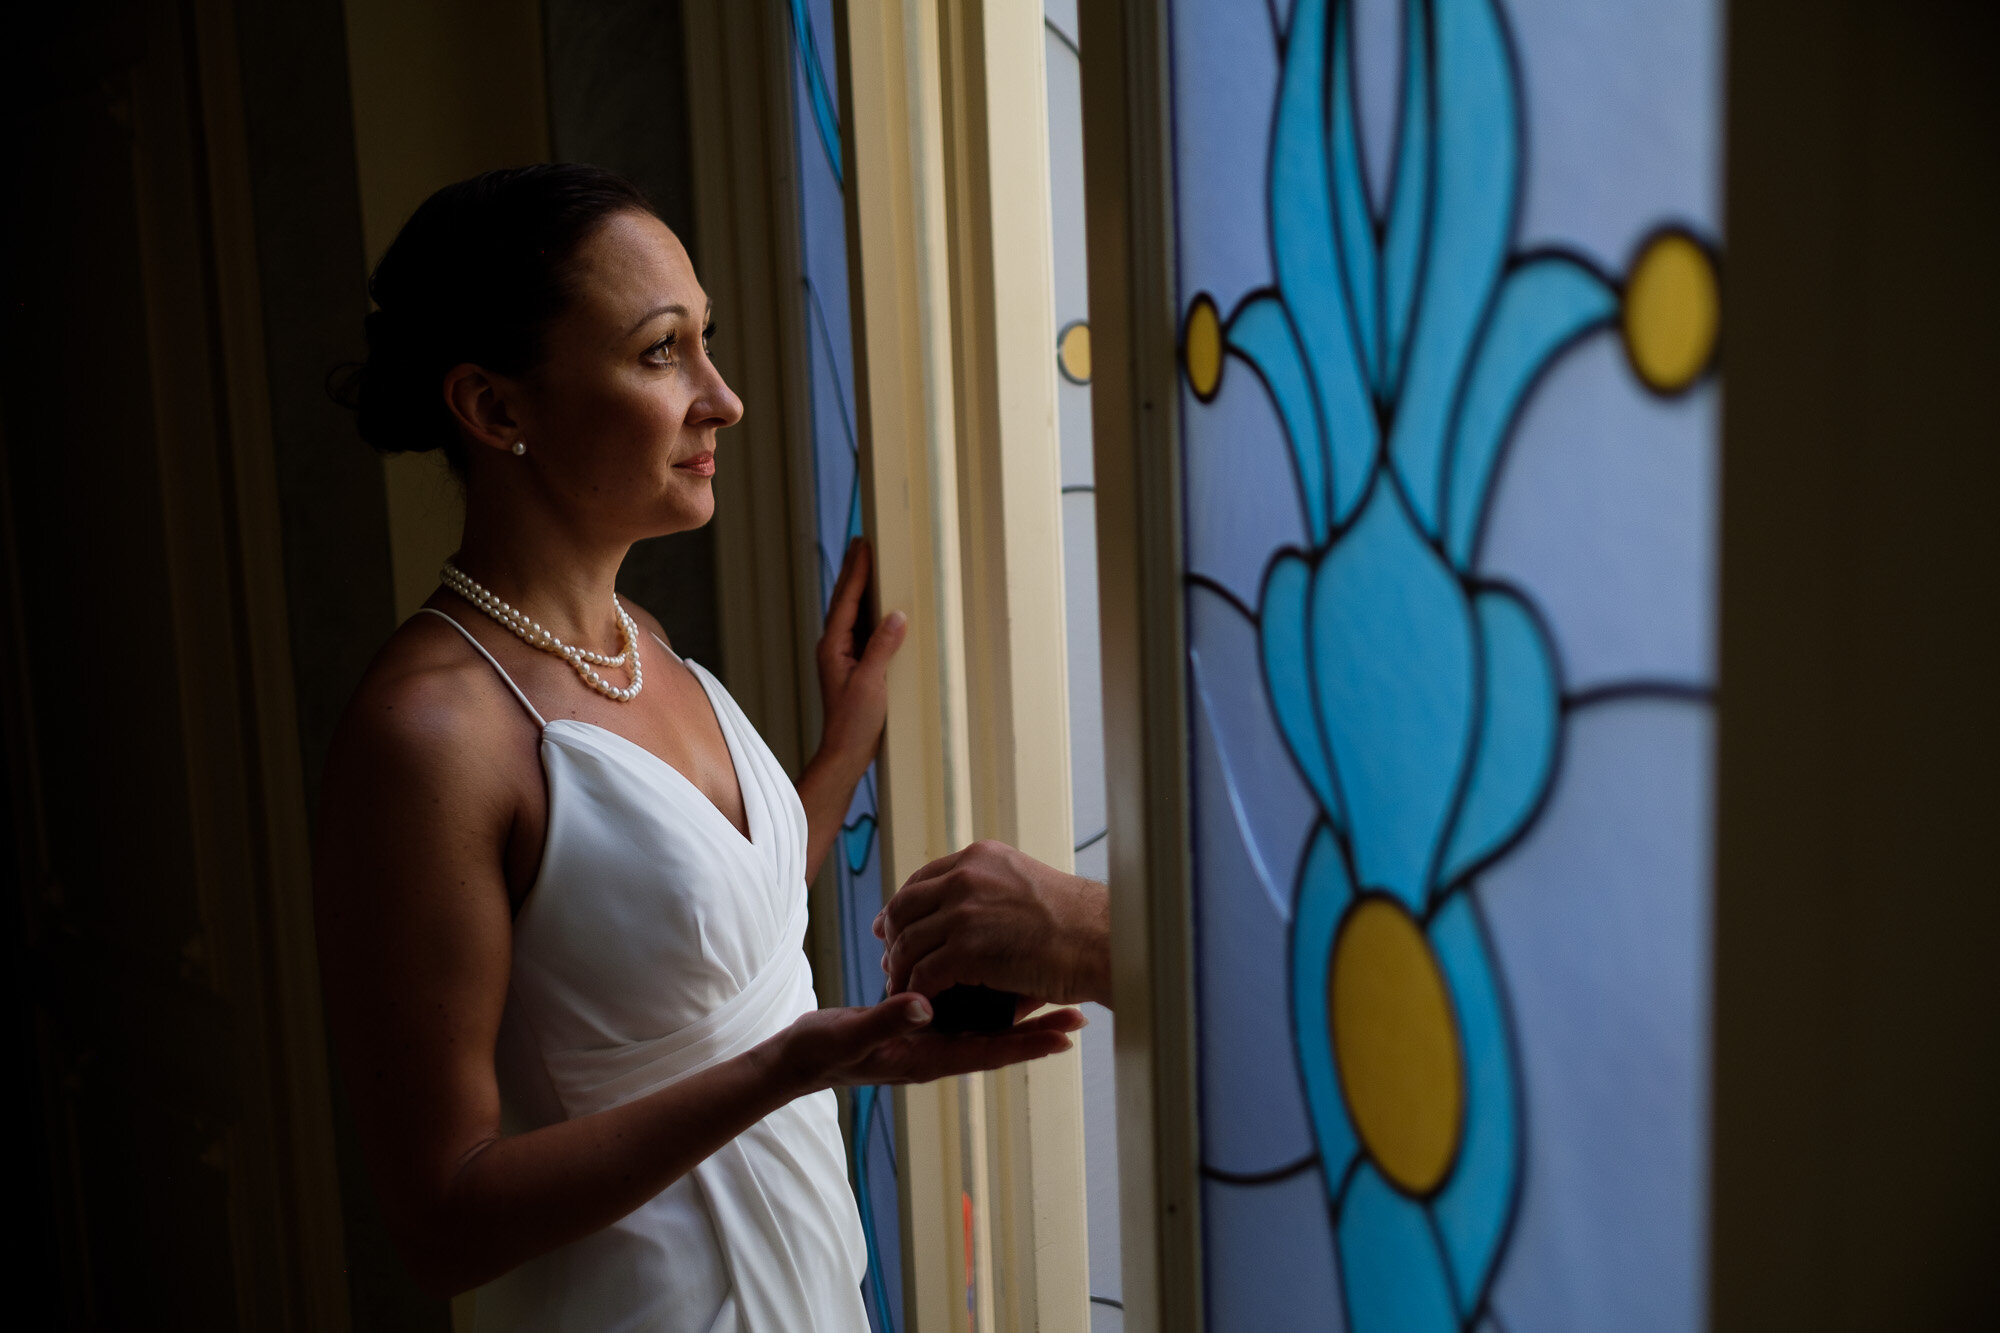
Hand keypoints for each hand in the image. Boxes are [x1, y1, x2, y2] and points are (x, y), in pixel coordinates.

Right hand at [774, 992, 1085, 1091]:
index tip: (1067, 1035)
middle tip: (1081, 1012)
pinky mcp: (919, 1021)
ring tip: (1056, 992)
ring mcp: (929, 1037)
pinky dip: (988, 996)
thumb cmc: (820, 1051)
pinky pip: (963, 1010)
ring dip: (1020, 1011)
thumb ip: (885, 1019)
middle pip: (998, 1040)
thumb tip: (925, 1004)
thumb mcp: (850, 1034)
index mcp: (927, 1056)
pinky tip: (1003, 979)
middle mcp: (936, 1048)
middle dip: (1039, 1028)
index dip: (1029, 1043)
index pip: (989, 1051)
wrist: (798, 1057)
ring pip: (985, 1023)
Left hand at [814, 539, 905, 778]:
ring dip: (859, 587)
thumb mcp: (871, 683)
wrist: (845, 752)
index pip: (847, 600)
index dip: (857, 571)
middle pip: (845, 600)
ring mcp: (842, 656)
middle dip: (854, 570)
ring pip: (851, 613)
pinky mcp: (854, 666)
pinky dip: (869, 611)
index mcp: (833, 646)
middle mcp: (834, 646)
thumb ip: (882, 648)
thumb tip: (897, 616)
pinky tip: (879, 606)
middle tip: (861, 542)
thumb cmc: (853, 722)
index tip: (864, 545)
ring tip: (868, 564)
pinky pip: (861, 629)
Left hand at [875, 840, 1111, 1008]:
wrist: (1103, 940)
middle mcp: (966, 876)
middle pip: (904, 907)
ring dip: (900, 969)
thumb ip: (988, 899)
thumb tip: (960, 927)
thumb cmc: (1077, 925)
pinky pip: (923, 972)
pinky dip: (915, 991)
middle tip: (891, 962)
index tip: (892, 927)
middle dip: (892, 937)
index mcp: (980, 858)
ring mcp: (964, 911)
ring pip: (908, 942)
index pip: (923, 879)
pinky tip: (920, 1004)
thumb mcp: (1025, 889)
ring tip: (902, 989)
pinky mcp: (967, 948)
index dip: (903, 907)